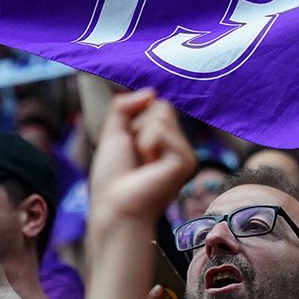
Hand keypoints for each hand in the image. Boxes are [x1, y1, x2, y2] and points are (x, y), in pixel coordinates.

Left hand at [88, 90, 197, 234]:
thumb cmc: (112, 178)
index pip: (158, 105)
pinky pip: (160, 131)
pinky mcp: (186, 161)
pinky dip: (146, 146)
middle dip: (138, 127)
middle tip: (135, 158)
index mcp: (165, 141)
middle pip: (162, 107)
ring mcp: (185, 154)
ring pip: (161, 116)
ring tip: (142, 165)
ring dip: (140, 138)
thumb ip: (125, 106)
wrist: (114, 207)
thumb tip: (151, 91)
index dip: (136, 120)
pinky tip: (149, 169)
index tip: (129, 148)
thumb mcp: (113, 133)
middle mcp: (179, 146)